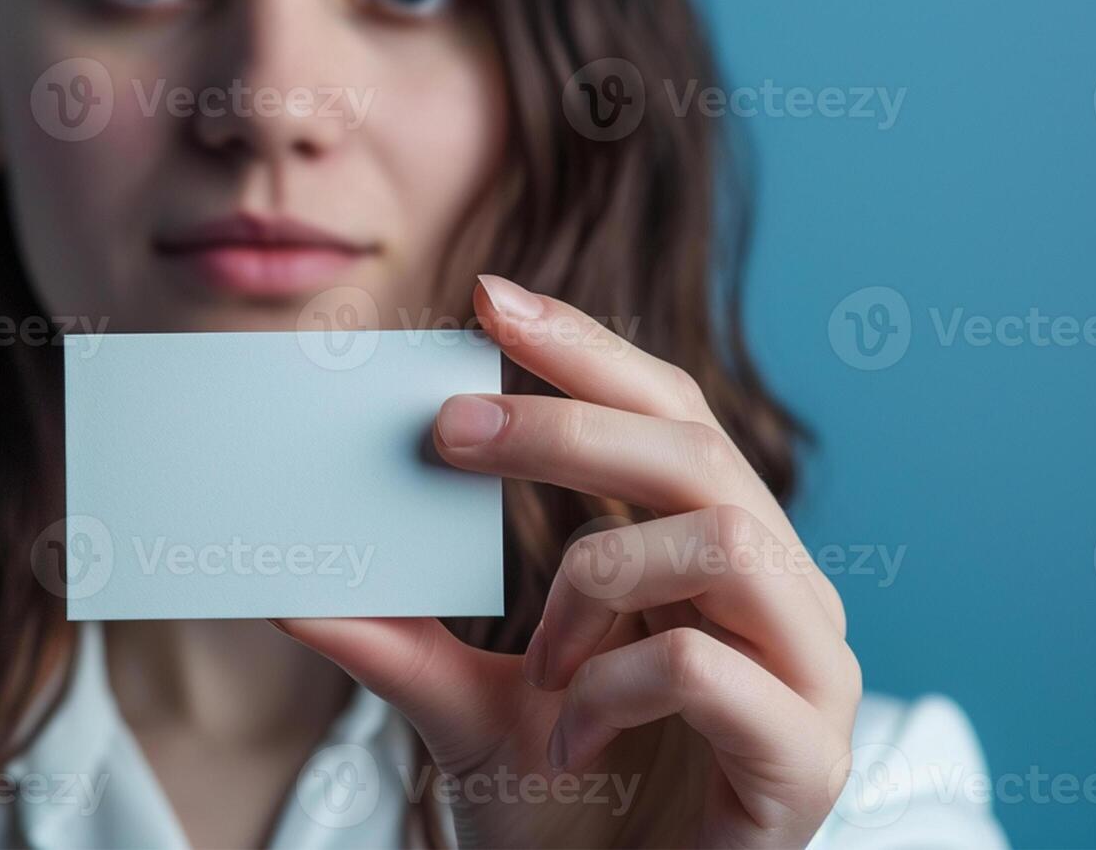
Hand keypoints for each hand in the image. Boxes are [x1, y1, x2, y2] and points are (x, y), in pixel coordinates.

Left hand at [275, 275, 860, 847]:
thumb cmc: (570, 814)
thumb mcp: (466, 709)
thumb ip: (396, 642)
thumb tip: (286, 584)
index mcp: (710, 563)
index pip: (666, 415)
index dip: (587, 348)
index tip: (488, 297)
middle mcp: (778, 600)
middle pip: (699, 452)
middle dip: (567, 423)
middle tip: (447, 425)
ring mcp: (809, 677)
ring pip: (728, 543)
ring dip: (599, 578)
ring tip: (540, 656)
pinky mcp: (806, 762)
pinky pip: (710, 674)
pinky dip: (614, 690)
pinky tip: (570, 736)